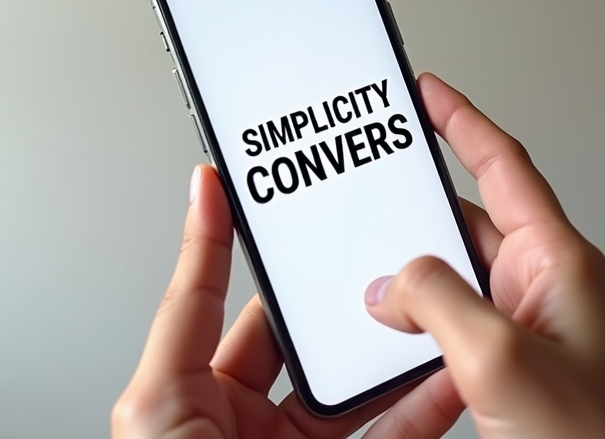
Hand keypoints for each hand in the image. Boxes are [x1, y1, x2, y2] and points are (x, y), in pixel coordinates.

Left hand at [111, 165, 463, 438]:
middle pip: (308, 343)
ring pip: (361, 394)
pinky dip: (424, 408)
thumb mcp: (156, 402)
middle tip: (375, 253)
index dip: (241, 242)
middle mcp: (247, 422)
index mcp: (195, 396)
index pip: (226, 300)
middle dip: (343, 301)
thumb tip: (195, 216)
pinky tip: (448, 376)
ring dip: (395, 352)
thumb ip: (186, 311)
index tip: (254, 189)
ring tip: (424, 305)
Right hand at [362, 73, 604, 438]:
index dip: (463, 121)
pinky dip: (413, 319)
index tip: (427, 92)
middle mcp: (538, 287)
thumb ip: (439, 302)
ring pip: (451, 277)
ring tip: (361, 261)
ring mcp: (519, 329)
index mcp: (556, 262)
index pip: (504, 167)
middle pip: (467, 220)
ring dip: (408, 271)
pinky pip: (447, 324)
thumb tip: (391, 285)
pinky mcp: (501, 367)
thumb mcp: (503, 358)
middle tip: (369, 176)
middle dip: (416, 201)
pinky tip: (383, 330)